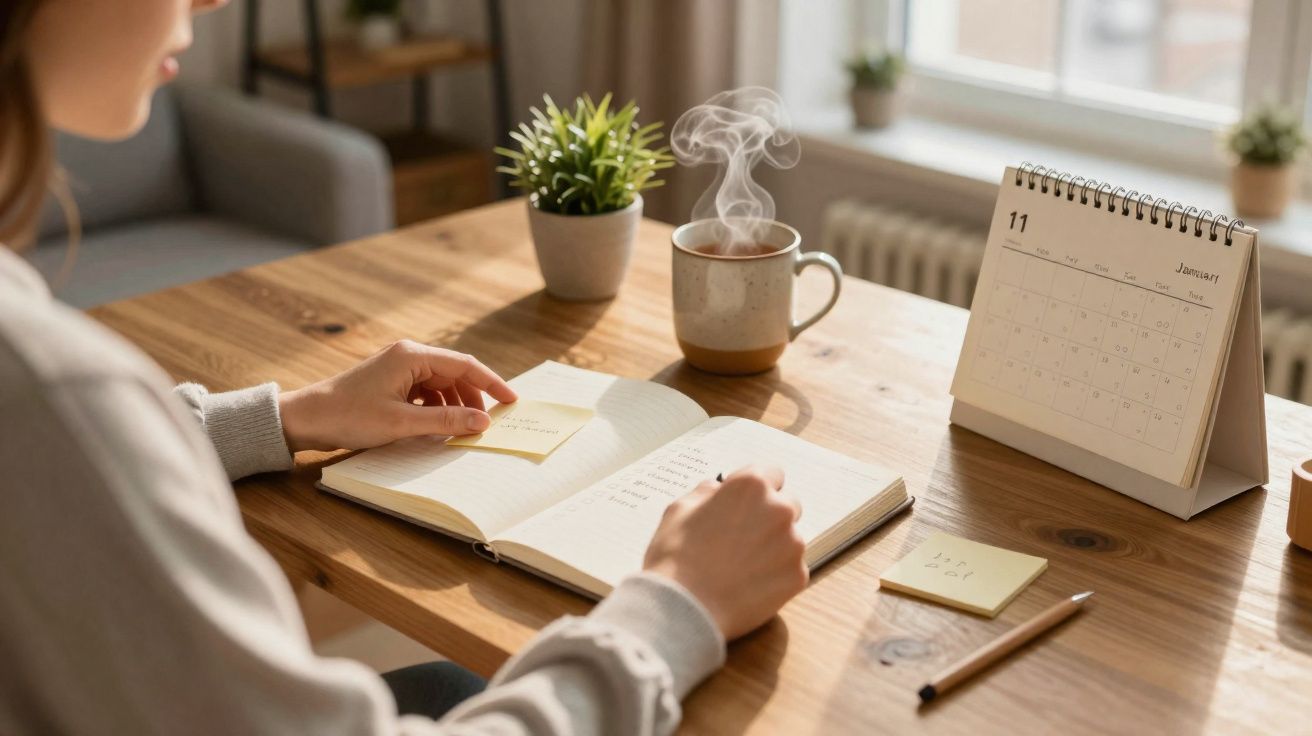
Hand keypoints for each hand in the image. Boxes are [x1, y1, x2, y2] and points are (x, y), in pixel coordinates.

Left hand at [278, 340, 517, 451]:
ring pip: (439, 385)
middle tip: (486, 424)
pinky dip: (435, 409)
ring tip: (461, 431)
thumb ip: (446, 422)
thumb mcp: (402, 422)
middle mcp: (407, 355)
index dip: (491, 383)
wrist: (305, 419)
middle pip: (454, 374)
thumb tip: (483, 422)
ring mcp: (398, 368)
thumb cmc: (349, 416)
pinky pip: (423, 393)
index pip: (465, 364)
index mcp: (412, 355)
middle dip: (472, 399)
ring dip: (453, 407)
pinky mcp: (390, 383)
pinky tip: (437, 428)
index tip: (511, 401)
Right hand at [642, 466, 806, 639]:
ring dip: (773, 546)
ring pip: (790, 539)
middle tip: (744, 536)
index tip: (749, 501)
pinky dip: (775, 575)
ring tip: (741, 567)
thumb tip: (718, 490)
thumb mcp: (679, 509)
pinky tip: (748, 585)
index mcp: (751, 486)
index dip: (758, 487)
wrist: (683, 608)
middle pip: (788, 504)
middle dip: (770, 516)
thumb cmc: (675, 556)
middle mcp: (779, 509)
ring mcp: (792, 545)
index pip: (772, 473)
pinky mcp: (798, 577)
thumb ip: (706, 493)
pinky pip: (791, 569)